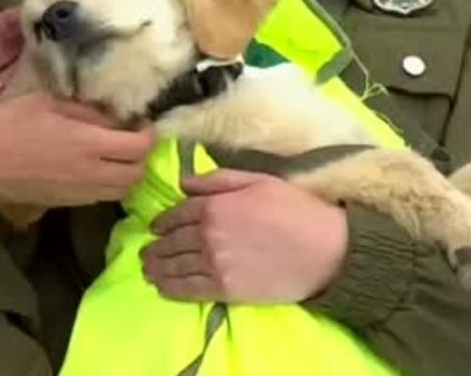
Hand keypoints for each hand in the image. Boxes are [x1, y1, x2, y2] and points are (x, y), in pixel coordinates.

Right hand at [0, 94, 154, 211]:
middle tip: (132, 138)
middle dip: (142, 156)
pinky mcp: (67, 203)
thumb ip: (86, 112)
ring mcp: (80, 193)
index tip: (141, 122)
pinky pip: (101, 196)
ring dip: (127, 173)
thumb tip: (112, 118)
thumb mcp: (47, 104)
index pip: (139, 148)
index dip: (148, 135)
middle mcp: (92, 174)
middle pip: (137, 174)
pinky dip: (108, 183)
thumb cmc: (7, 126)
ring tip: (116, 154)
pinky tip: (94, 167)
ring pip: (122, 190)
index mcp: (90, 145)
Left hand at [141, 170, 347, 302]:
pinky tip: (162, 288)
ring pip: (174, 266)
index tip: (155, 228)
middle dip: (155, 247)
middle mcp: (207, 234)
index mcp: (214, 205)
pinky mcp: (225, 289)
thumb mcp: (258, 181)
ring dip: (157, 268)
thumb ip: (217, 180)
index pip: (176, 214)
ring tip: (148, 270)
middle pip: (171, 242)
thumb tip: (183, 182)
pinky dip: (170, 288)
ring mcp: (214, 264)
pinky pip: (188, 289)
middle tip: (145, 252)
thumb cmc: (295, 209)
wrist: (325, 249)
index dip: (162, 222)